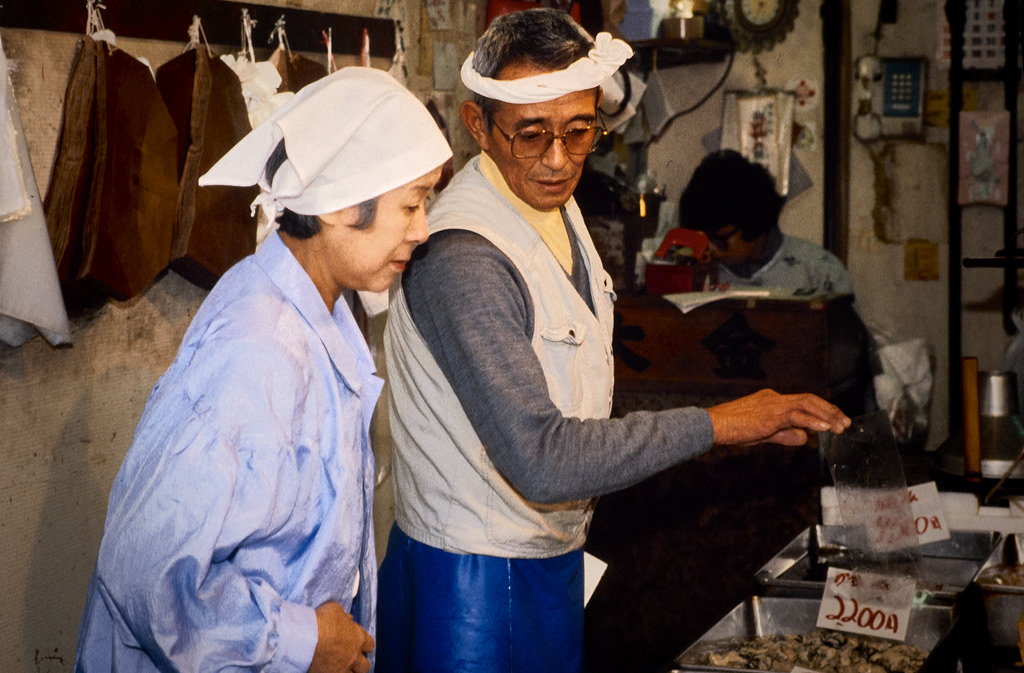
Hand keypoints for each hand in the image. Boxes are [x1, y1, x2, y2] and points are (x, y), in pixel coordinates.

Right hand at [308, 602, 373, 672]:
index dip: (365, 645)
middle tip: (352, 660)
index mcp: (358, 637)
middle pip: (365, 665)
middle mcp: (353, 655)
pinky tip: (330, 671)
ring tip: (341, 667)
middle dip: (360, 663)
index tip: (360, 645)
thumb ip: (343, 615)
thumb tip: (347, 618)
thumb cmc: (322, 622)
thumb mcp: (335, 609)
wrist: (307, 639)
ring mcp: (343, 668)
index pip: (370, 644)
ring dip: (350, 671)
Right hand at [706, 389, 850, 446]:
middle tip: (845, 423)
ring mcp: (773, 404)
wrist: (714, 425)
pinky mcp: (771, 415)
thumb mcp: (764, 434)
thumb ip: (786, 435)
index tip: (834, 421)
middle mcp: (775, 398)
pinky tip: (825, 429)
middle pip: (809, 400)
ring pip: (807, 404)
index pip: (803, 402)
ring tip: (840, 426)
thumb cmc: (734, 429)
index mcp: (772, 399)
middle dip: (830, 411)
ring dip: (827, 415)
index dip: (821, 411)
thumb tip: (805, 438)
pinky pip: (797, 416)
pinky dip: (814, 421)